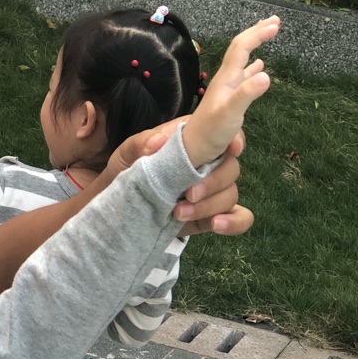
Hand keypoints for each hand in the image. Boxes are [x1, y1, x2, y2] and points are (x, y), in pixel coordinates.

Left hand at [105, 124, 251, 235]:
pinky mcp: (211, 215)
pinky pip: (239, 218)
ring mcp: (212, 191)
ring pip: (231, 194)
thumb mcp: (126, 155)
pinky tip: (216, 225)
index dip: (234, 139)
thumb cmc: (125, 171)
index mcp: (192, 141)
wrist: (118, 206)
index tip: (232, 149)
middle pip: (231, 168)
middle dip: (213, 182)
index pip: (225, 133)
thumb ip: (141, 145)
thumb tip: (160, 141)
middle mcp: (208, 164)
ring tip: (179, 213)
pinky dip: (234, 222)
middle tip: (188, 194)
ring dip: (210, 205)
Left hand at [182, 18, 277, 166]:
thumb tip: (266, 74)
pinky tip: (260, 67)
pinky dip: (254, 68)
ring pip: (243, 60)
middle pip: (240, 49)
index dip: (257, 34)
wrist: (194, 149)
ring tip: (267, 34)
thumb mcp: (230, 113)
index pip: (241, 47)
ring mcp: (228, 89)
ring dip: (255, 46)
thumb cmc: (210, 132)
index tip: (276, 25)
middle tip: (275, 21)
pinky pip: (244, 77)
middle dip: (256, 33)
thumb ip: (246, 95)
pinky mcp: (230, 100)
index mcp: (226, 78)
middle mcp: (226, 79)